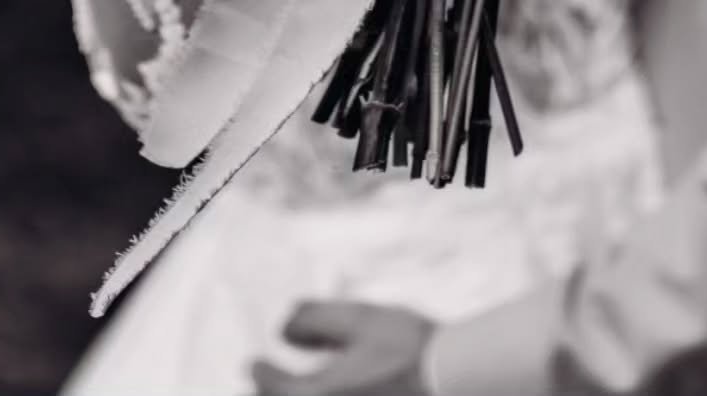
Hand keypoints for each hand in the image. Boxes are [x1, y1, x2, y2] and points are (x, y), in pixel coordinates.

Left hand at [247, 301, 432, 395]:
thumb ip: (314, 319)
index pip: (269, 386)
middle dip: (273, 391)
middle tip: (269, 380)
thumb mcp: (360, 319)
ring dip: (296, 395)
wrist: (452, 382)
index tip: (254, 363)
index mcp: (315, 395)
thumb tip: (285, 330)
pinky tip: (332, 388)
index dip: (259, 372)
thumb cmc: (407, 349)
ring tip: (301, 384)